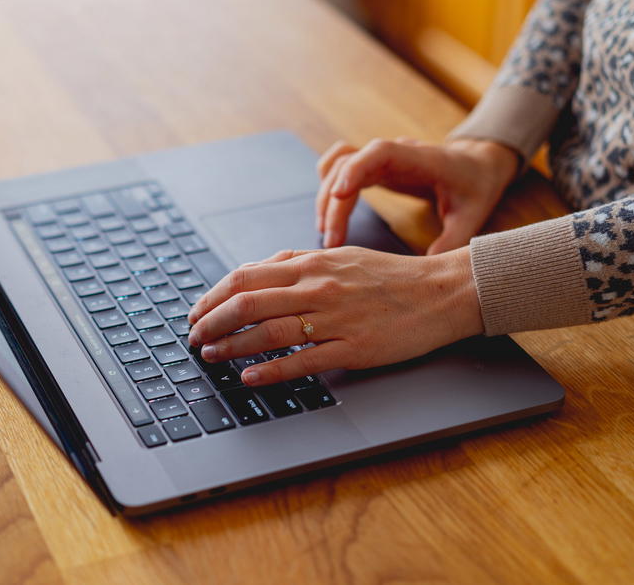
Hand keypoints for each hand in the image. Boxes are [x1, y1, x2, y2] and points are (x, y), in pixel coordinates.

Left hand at [186, 246, 482, 385]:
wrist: (441, 292)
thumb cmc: (390, 276)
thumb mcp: (340, 256)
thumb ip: (297, 264)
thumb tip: (257, 272)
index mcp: (311, 264)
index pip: (244, 277)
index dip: (212, 297)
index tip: (196, 312)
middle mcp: (317, 287)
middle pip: (246, 303)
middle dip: (211, 322)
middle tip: (193, 337)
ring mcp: (334, 319)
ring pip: (268, 332)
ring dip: (231, 346)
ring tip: (210, 355)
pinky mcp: (353, 348)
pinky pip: (303, 361)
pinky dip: (271, 370)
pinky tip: (250, 377)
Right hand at [316, 137, 518, 252]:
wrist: (477, 165)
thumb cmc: (474, 187)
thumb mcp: (471, 216)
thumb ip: (452, 242)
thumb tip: (427, 276)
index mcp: (421, 159)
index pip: (380, 152)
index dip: (356, 169)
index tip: (339, 196)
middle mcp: (394, 153)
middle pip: (349, 165)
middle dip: (334, 202)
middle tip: (333, 243)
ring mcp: (380, 158)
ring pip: (338, 165)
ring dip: (326, 196)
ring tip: (327, 233)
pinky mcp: (373, 167)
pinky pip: (340, 168)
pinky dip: (328, 188)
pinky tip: (329, 216)